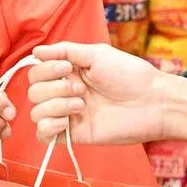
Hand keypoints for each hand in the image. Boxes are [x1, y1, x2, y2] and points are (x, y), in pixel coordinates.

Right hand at [28, 43, 167, 145]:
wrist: (152, 103)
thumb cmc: (130, 75)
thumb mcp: (97, 54)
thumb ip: (65, 51)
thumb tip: (35, 51)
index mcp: (69, 72)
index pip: (36, 73)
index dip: (46, 71)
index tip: (68, 69)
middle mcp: (65, 92)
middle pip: (34, 92)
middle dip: (54, 89)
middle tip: (81, 89)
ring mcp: (69, 114)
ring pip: (36, 113)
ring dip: (55, 106)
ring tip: (82, 105)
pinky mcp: (74, 134)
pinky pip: (43, 135)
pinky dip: (48, 127)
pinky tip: (67, 122)